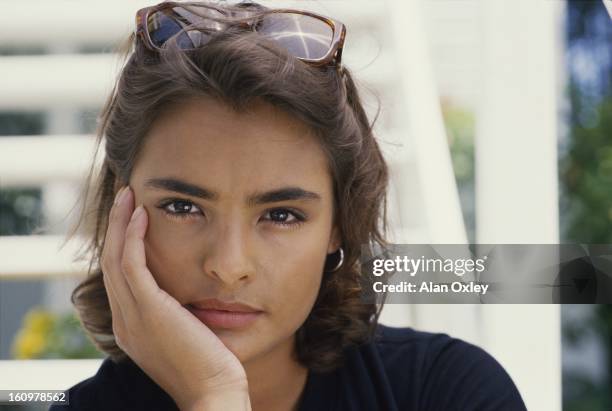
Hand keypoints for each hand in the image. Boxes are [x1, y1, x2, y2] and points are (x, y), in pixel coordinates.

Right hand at [101, 185, 250, 410]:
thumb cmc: (210, 366)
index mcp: (131, 328)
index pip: (118, 278)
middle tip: (125, 196)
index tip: (132, 218)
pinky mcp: (148, 310)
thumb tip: (188, 294)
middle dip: (115, 227)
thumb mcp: (186, 335)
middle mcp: (124, 321)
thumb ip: (178, 314)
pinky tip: (141, 215)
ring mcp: (132, 317)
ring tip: (129, 194)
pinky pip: (131, 264)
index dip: (121, 245)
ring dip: (120, 223)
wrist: (214, 393)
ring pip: (115, 258)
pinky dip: (132, 237)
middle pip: (110, 263)